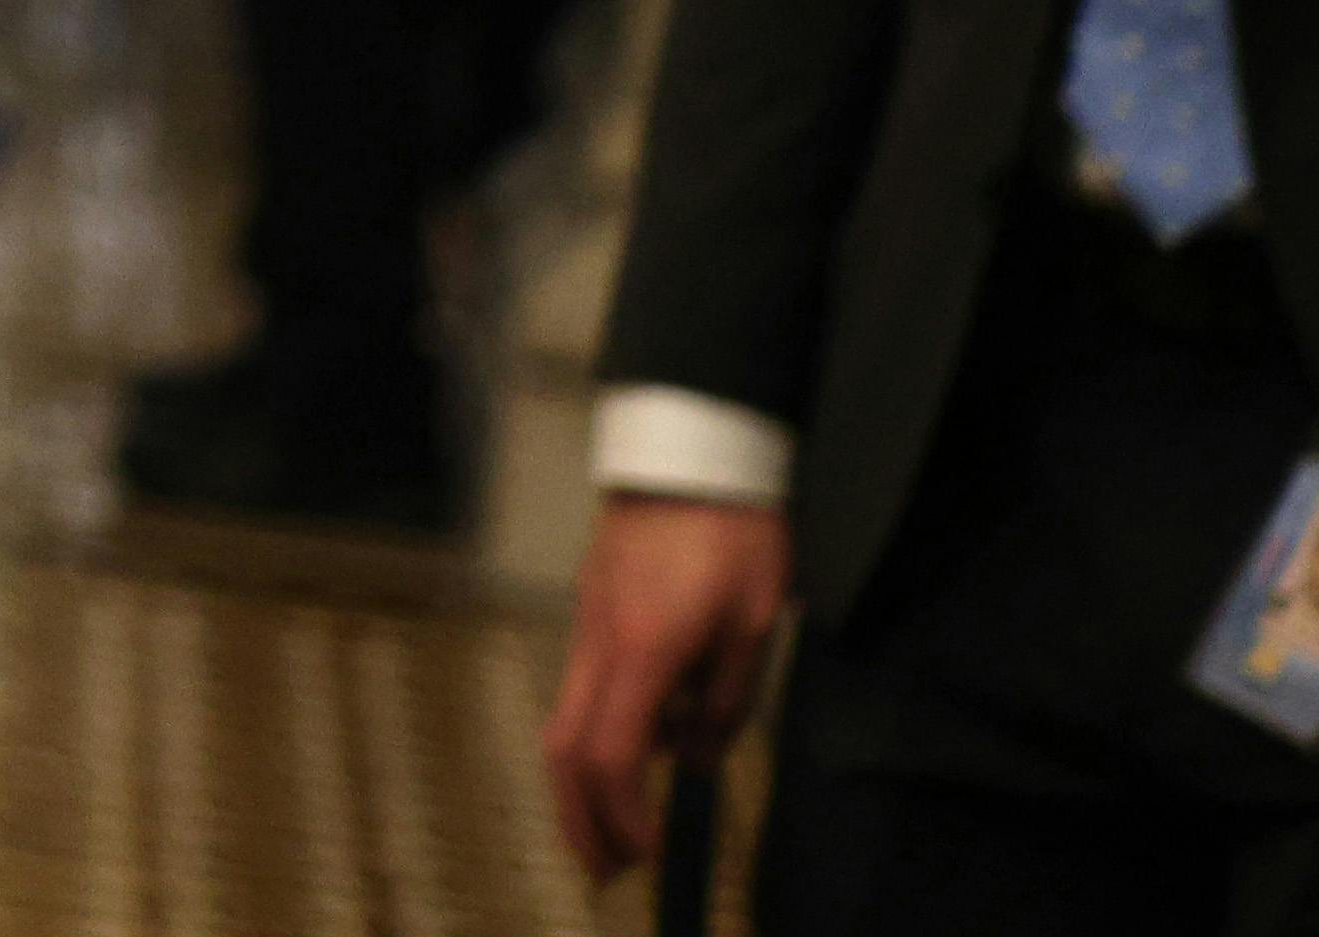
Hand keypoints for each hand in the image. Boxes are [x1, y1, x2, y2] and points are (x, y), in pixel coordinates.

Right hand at [545, 491, 789, 881]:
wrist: (690, 449)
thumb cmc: (732, 531)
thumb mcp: (756, 623)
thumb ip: (725, 699)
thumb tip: (695, 755)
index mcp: (641, 649)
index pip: (609, 753)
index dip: (622, 814)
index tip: (648, 852)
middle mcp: (598, 641)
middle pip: (562, 747)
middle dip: (577, 816)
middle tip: (604, 869)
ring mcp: (588, 623)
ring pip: (565, 719)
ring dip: (585, 782)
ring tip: (623, 823)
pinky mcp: (593, 609)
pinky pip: (584, 687)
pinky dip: (600, 737)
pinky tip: (647, 745)